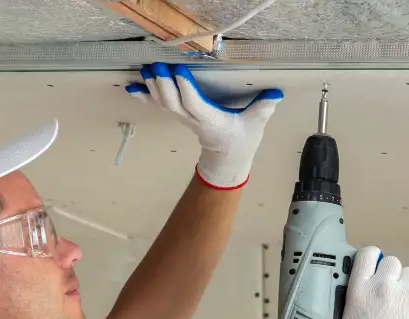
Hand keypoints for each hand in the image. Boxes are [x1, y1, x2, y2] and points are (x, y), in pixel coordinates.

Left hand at [126, 62, 282, 188]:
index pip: (194, 103)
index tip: (178, 69)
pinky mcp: (179, 115)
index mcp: (210, 121)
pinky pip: (159, 105)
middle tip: (155, 66)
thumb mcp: (256, 126)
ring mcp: (183, 118)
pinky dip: (146, 96)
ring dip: (152, 87)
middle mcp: (193, 120)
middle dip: (163, 84)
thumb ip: (264, 109)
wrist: (226, 162)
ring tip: (144, 70)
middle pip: (173, 102)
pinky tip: (133, 87)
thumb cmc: (240, 142)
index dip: (185, 87)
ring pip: (163, 103)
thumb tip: (275, 93)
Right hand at [340, 246, 408, 318]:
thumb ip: (352, 295)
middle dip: (392, 276)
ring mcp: (407, 291)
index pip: (368, 253)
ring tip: (405, 305)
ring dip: (408, 286)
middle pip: (391, 262)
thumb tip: (358, 280)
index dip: (374, 259)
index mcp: (361, 288)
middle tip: (391, 295)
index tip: (376, 267)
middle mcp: (383, 285)